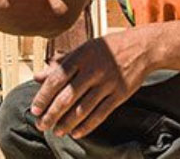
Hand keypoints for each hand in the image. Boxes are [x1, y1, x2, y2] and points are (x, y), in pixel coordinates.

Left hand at [30, 27, 156, 139]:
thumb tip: (37, 76)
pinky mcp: (121, 93)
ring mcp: (109, 82)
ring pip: (83, 109)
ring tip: (57, 131)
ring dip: (66, 123)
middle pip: (67, 97)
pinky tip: (77, 132)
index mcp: (83, 55)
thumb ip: (62, 63)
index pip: (57, 79)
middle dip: (51, 115)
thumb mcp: (85, 48)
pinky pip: (101, 114)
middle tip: (41, 125)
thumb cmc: (111, 47)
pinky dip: (87, 126)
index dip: (43, 96)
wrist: (144, 46)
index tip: (35, 109)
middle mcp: (95, 69)